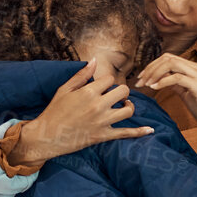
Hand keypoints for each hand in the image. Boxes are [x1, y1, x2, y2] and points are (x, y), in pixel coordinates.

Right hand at [10, 60, 152, 168]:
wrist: (47, 136)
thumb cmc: (54, 111)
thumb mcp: (65, 89)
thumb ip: (81, 75)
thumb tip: (94, 60)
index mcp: (88, 92)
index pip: (109, 79)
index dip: (107, 82)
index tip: (101, 87)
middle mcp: (98, 105)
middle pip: (123, 92)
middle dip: (121, 92)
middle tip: (115, 96)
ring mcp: (102, 121)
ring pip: (128, 110)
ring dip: (128, 107)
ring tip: (123, 106)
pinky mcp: (103, 136)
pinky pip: (126, 133)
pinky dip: (139, 132)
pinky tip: (150, 130)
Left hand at [135, 54, 196, 144]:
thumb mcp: (187, 93)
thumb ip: (176, 84)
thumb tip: (160, 80)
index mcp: (193, 69)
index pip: (168, 58)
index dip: (152, 66)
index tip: (142, 78)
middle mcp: (196, 68)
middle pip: (167, 58)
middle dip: (150, 68)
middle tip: (140, 81)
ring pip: (171, 64)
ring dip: (154, 73)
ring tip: (145, 84)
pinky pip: (176, 77)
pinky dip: (162, 81)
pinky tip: (154, 88)